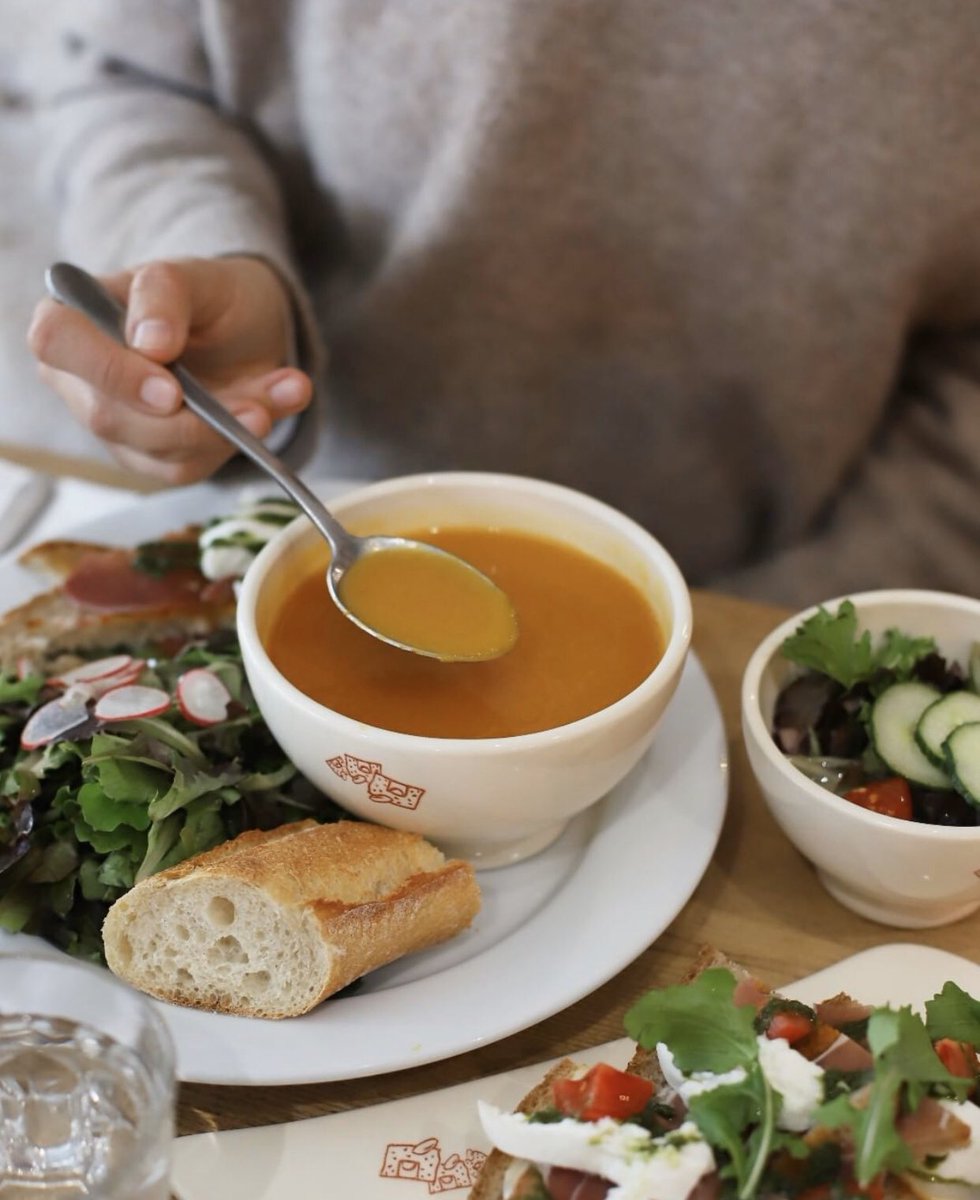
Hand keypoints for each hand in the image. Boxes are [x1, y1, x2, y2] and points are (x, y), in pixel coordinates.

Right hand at [27, 256, 313, 483]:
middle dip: (188, 420)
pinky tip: (275, 407)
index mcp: (71, 320)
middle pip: (110, 417)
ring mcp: (116, 425)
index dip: (109, 372)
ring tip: (285, 393)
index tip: (170, 389)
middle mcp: (81, 380)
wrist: (247, 329)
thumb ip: (164, 295)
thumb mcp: (194, 276)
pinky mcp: (152, 459)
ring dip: (228, 431)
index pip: (56, 343)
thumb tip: (149, 342)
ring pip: (157, 453)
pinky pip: (189, 467)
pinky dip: (239, 442)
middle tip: (255, 409)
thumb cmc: (208, 296)